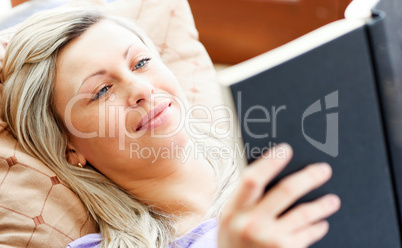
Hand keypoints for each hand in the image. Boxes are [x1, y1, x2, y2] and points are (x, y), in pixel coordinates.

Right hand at [218, 143, 340, 247]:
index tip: (285, 149)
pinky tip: (321, 224)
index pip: (252, 179)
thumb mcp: (230, 220)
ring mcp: (270, 240)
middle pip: (285, 191)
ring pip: (303, 213)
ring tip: (332, 201)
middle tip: (323, 169)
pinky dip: (316, 228)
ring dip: (322, 205)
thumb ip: (245, 199)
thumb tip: (270, 170)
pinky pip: (307, 235)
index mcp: (233, 211)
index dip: (270, 162)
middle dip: (308, 177)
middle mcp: (251, 224)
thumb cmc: (234, 242)